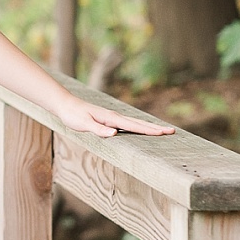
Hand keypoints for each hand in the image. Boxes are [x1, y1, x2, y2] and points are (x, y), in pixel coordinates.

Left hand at [54, 97, 175, 138]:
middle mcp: (116, 117)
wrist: (66, 105)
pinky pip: (129, 125)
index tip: (164, 133)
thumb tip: (114, 134)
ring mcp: (114, 118)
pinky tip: (142, 131)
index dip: (150, 130)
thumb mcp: (84, 124)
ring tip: (163, 131)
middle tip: (172, 131)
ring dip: (150, 127)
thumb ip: (99, 130)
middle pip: (140, 124)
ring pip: (136, 123)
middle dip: (156, 128)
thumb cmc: (74, 116)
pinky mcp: (110, 120)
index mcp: (112, 119)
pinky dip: (140, 128)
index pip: (135, 126)